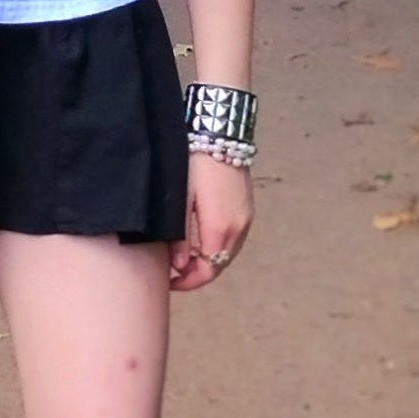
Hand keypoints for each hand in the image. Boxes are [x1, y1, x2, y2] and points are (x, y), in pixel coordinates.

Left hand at [169, 154, 252, 291]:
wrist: (220, 134)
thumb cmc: (195, 163)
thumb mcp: (180, 199)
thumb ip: (181, 236)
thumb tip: (179, 265)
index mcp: (220, 229)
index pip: (207, 272)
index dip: (188, 282)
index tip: (170, 282)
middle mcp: (238, 228)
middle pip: (219, 266)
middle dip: (197, 273)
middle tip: (174, 271)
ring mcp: (246, 219)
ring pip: (228, 253)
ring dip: (209, 260)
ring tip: (185, 256)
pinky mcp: (248, 209)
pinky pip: (234, 239)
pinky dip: (219, 246)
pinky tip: (202, 239)